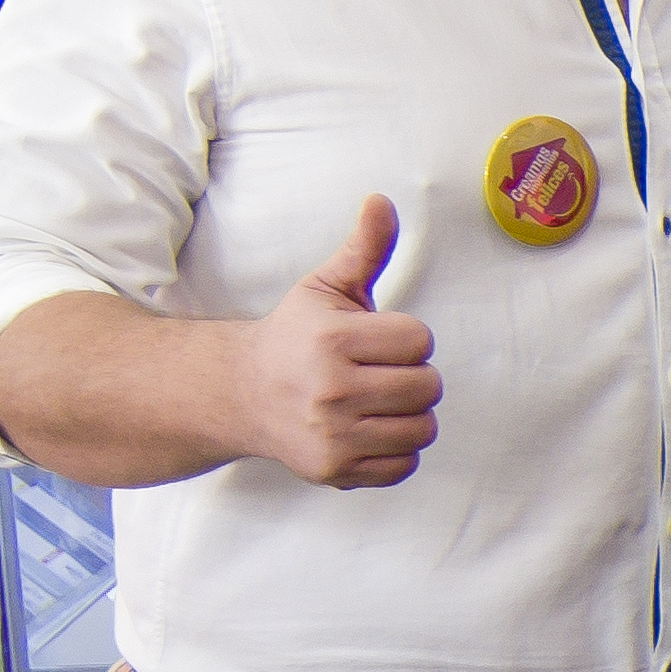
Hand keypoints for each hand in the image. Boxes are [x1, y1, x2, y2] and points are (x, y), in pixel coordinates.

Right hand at [244, 197, 439, 487]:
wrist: (242, 393)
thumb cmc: (296, 336)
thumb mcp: (326, 286)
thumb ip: (365, 248)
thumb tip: (382, 201)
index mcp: (333, 341)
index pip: (420, 341)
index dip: (406, 338)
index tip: (377, 340)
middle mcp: (331, 391)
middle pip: (429, 387)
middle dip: (412, 376)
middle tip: (378, 371)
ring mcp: (332, 436)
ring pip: (423, 429)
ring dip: (409, 414)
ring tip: (376, 400)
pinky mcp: (335, 471)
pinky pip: (405, 466)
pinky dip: (395, 450)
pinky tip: (367, 429)